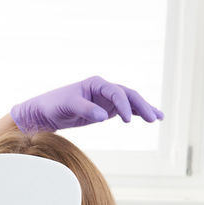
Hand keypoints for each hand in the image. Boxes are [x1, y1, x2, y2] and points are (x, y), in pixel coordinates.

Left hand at [10, 75, 162, 133]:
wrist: (45, 112)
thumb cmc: (54, 106)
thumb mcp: (68, 106)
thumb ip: (85, 109)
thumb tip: (104, 116)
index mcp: (96, 83)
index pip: (116, 92)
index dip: (124, 105)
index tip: (126, 120)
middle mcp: (104, 89)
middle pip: (128, 95)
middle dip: (142, 106)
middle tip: (154, 118)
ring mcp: (106, 99)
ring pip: (130, 102)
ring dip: (144, 108)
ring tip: (159, 118)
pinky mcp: (105, 109)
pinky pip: (125, 109)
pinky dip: (136, 113)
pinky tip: (148, 118)